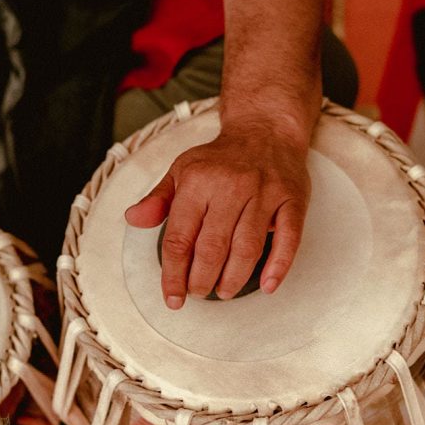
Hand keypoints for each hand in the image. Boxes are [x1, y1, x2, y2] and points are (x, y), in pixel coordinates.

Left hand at [125, 117, 310, 308]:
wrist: (265, 128)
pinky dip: (278, 266)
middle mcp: (231, 187)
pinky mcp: (292, 200)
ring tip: (223, 291)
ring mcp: (264, 194)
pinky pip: (289, 239)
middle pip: (212, 248)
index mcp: (198, 182)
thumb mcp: (180, 170)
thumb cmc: (220, 158)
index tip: (172, 296)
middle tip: (198, 293)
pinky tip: (267, 285)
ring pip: (247, 248)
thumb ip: (157, 199)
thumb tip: (133, 218)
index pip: (180, 238)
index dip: (173, 273)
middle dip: (202, 280)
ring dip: (233, 278)